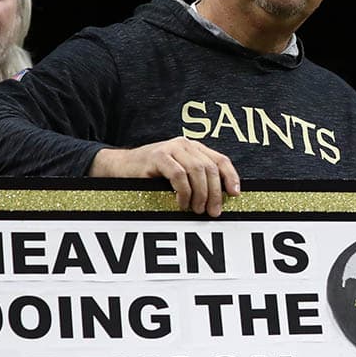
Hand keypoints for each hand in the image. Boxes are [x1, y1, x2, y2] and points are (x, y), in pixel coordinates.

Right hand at [90, 137, 239, 216]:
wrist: (120, 167)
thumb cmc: (151, 175)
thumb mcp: (179, 175)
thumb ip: (197, 180)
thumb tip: (221, 200)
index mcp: (194, 148)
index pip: (220, 159)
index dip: (231, 176)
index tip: (235, 194)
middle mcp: (184, 144)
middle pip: (210, 168)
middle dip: (215, 192)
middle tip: (213, 211)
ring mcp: (171, 148)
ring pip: (197, 171)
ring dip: (201, 194)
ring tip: (196, 209)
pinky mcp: (157, 156)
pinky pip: (179, 175)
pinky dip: (184, 191)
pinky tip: (181, 203)